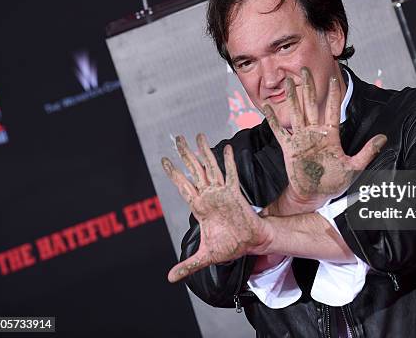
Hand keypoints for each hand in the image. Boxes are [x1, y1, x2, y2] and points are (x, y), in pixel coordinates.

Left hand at [162, 134, 270, 282]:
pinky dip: (228, 161)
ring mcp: (221, 192)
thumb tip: (170, 278)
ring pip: (209, 168)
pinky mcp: (235, 193)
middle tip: (177, 139)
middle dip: (185, 155)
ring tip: (197, 136)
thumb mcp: (205, 256)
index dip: (173, 172)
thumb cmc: (230, 246)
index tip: (164, 159)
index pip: (183, 185)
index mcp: (199, 207)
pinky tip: (225, 147)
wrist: (250, 243)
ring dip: (204, 152)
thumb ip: (187, 264)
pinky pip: (230, 174)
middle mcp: (208, 196)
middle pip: (194, 171)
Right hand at [263, 67, 386, 210]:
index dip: (332, 93)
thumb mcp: (354, 167)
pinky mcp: (289, 148)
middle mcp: (314, 133)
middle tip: (303, 70)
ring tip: (286, 82)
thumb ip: (367, 152)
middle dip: (307, 87)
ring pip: (295, 113)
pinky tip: (266, 107)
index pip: (332, 108)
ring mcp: (301, 139)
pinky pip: (279, 131)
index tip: (333, 76)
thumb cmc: (333, 183)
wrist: (314, 195)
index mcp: (330, 135)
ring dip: (291, 97)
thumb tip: (383, 138)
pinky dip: (273, 119)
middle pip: (310, 104)